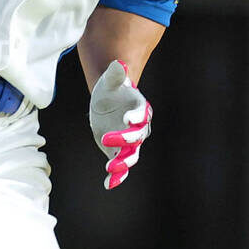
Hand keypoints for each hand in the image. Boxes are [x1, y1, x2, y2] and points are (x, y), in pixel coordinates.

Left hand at [88, 60, 152, 189]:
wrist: (107, 102)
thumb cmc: (111, 89)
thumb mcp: (110, 80)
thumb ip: (116, 74)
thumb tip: (119, 64)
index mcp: (140, 109)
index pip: (142, 114)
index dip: (136, 117)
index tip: (127, 119)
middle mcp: (138, 127)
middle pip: (136, 137)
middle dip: (124, 140)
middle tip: (106, 139)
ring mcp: (129, 142)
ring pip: (131, 155)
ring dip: (122, 163)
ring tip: (110, 168)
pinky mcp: (119, 152)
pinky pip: (120, 166)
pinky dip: (116, 176)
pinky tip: (108, 184)